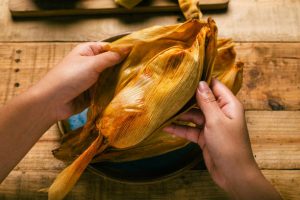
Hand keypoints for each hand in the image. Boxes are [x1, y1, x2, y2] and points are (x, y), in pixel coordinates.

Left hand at [32, 42, 128, 120]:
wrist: (52, 102)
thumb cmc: (69, 78)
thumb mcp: (92, 64)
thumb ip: (111, 57)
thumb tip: (128, 48)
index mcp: (87, 51)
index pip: (109, 48)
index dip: (121, 50)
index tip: (137, 55)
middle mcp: (90, 64)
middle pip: (111, 63)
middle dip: (122, 67)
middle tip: (139, 70)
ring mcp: (91, 79)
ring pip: (110, 78)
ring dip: (118, 81)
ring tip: (136, 81)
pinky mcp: (92, 93)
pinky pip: (106, 90)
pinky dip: (113, 91)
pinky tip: (125, 92)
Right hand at [164, 79, 281, 199]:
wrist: (233, 174)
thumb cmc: (229, 146)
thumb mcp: (216, 121)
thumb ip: (207, 102)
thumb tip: (200, 83)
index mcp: (229, 105)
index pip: (214, 86)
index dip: (201, 81)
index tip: (185, 75)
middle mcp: (220, 113)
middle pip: (201, 100)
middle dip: (187, 97)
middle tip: (170, 91)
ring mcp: (212, 125)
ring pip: (193, 115)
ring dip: (180, 114)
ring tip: (164, 109)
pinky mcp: (204, 137)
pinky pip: (190, 129)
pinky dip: (180, 128)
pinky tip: (166, 127)